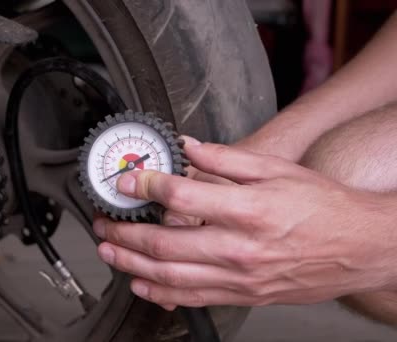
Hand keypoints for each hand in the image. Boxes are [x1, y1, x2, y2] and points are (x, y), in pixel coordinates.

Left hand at [93, 137, 396, 308]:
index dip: (144, 186)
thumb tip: (188, 147)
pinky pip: (194, 298)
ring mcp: (241, 278)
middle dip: (125, 232)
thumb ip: (226, 159)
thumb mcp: (277, 170)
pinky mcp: (245, 295)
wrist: (360, 247)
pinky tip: (141, 283)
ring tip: (109, 251)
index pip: (181, 196)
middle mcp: (240, 248)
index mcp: (248, 210)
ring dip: (132, 263)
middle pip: (165, 243)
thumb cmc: (324, 207)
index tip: (125, 181)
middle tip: (103, 222)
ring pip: (171, 276)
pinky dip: (161, 293)